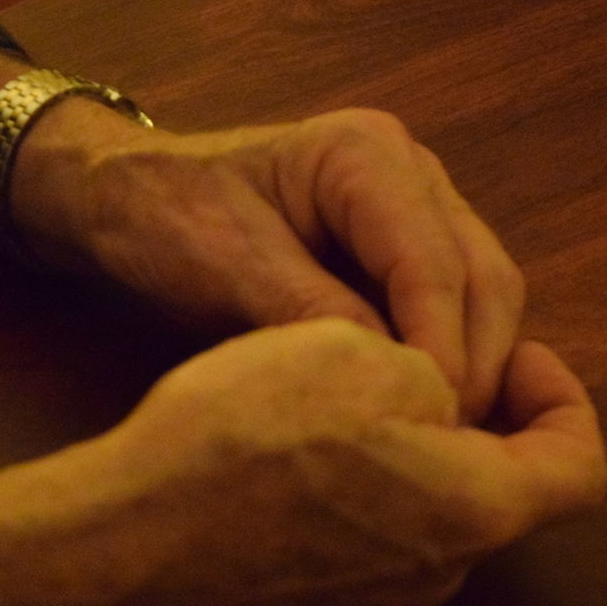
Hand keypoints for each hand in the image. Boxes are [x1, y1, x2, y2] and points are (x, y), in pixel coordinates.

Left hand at [0, 51, 520, 420]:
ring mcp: (418, 209)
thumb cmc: (163, 219)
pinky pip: (452, 310)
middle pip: (483, 279)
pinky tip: (425, 414)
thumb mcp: (226, 268)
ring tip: (438, 441)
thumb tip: (396, 385)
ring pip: (482, 298)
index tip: (430, 427)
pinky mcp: (405, 251)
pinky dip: (449, 361)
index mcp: (366, 155)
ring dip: (473, 369)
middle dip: (475, 366)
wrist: (124, 199)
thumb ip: (310, 316)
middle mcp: (412, 173)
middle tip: (444, 450)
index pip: (435, 263)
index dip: (443, 350)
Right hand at [92, 318, 606, 605]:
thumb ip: (441, 369)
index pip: (578, 462)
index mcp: (478, 508)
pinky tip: (314, 425)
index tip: (516, 347)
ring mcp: (379, 591)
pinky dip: (377, 470)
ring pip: (439, 500)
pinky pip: (381, 523)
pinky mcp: (324, 592)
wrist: (138, 530)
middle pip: (506, 482)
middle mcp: (443, 568)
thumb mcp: (366, 355)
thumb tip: (444, 393)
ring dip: (425, 437)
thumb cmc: (257, 434)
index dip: (561, 392)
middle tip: (437, 348)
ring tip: (367, 374)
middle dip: (487, 409)